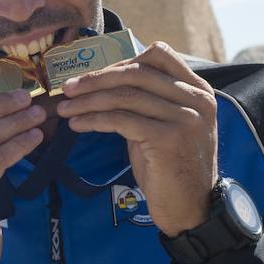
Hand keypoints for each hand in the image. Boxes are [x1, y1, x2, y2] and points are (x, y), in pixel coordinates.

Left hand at [56, 41, 217, 236]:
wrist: (190, 208)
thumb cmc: (169, 167)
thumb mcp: (163, 124)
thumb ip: (145, 100)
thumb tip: (101, 81)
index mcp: (197, 89)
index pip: (159, 54)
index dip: (121, 61)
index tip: (94, 75)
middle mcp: (196, 99)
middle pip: (136, 72)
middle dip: (96, 79)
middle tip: (68, 88)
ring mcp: (185, 118)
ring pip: (125, 96)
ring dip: (88, 100)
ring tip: (65, 108)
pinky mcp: (167, 138)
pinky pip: (121, 119)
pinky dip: (93, 119)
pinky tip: (77, 124)